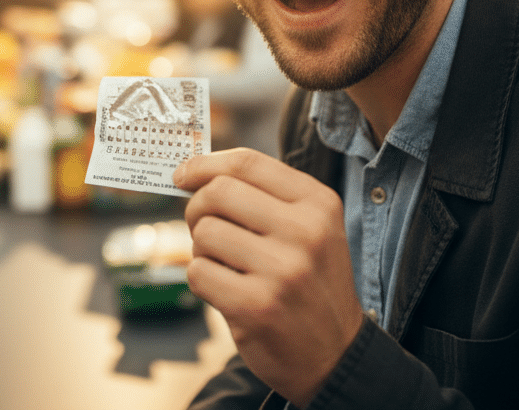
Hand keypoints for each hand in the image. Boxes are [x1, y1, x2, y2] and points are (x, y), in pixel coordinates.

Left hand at [174, 148, 362, 407]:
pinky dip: (203, 280)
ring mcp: (282, 270)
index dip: (204, 164)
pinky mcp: (256, 306)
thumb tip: (193, 173)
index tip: (182, 175)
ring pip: (204, 232)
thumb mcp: (310, 230)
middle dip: (197, 208)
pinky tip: (228, 291)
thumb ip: (263, 197)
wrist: (335, 356)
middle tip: (205, 227)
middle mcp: (305, 232)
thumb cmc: (310, 284)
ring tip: (228, 266)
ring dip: (203, 250)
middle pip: (218, 192)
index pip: (247, 162)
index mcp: (318, 204)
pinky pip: (198, 272)